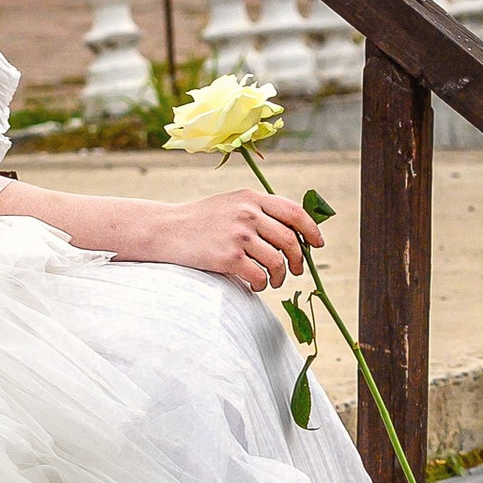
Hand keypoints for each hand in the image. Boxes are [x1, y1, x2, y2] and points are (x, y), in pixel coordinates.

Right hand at [149, 185, 323, 293]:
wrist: (165, 230)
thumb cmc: (199, 220)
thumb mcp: (230, 203)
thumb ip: (258, 209)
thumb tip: (293, 229)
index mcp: (251, 197)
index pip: (294, 212)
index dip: (311, 230)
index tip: (316, 244)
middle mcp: (248, 213)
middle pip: (290, 240)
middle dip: (298, 260)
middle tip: (295, 271)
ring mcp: (239, 236)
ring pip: (278, 262)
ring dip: (280, 277)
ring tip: (273, 281)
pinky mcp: (228, 258)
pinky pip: (260, 277)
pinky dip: (262, 285)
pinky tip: (255, 285)